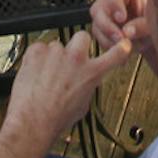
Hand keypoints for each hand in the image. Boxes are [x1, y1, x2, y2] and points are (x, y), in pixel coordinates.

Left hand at [2, 30, 131, 143]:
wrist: (34, 120)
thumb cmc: (57, 118)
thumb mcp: (82, 105)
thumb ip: (87, 86)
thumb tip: (86, 81)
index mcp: (91, 73)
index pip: (114, 55)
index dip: (120, 48)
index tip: (123, 44)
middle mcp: (76, 58)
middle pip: (82, 37)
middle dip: (78, 45)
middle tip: (69, 59)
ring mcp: (56, 52)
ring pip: (56, 46)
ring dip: (52, 57)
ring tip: (45, 77)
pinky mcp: (37, 51)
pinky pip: (39, 48)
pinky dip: (36, 59)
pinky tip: (35, 74)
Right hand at [90, 0, 150, 51]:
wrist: (153, 32)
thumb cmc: (155, 19)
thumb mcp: (153, 19)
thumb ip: (142, 24)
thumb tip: (126, 32)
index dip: (114, 2)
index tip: (121, 18)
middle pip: (98, 9)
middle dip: (108, 26)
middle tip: (121, 38)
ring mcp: (102, 15)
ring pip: (96, 26)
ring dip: (110, 40)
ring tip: (126, 48)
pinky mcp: (101, 29)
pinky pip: (99, 39)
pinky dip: (110, 47)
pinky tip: (122, 52)